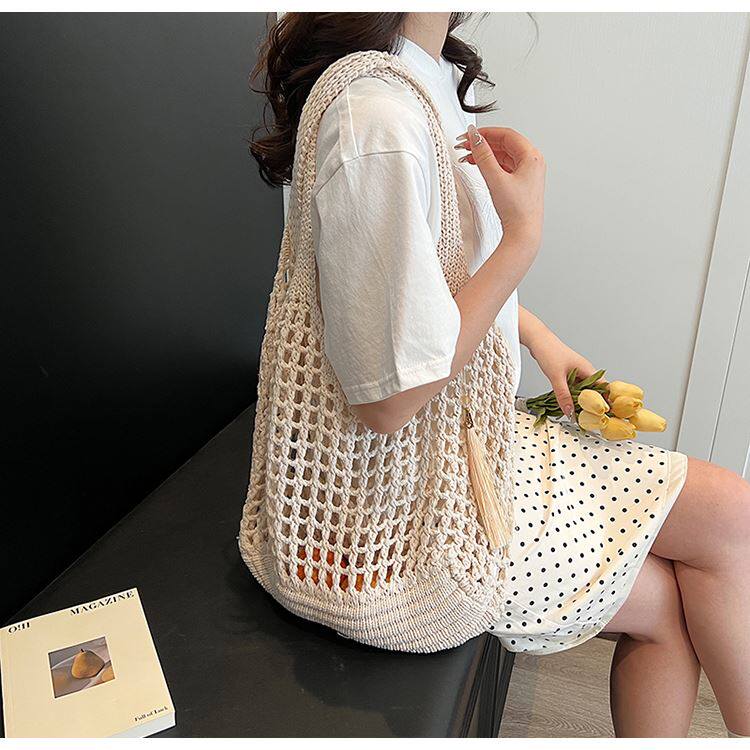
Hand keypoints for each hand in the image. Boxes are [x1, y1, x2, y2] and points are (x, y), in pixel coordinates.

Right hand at [455, 124, 544, 246]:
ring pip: (503, 155)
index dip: (486, 132)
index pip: (507, 135)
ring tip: (467, 156)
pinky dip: (490, 164)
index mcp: (532, 157)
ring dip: (485, 154)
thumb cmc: (516, 210)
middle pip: (505, 144)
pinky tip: (478, 166)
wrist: (523, 233)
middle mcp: (532, 162)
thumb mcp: (496, 178)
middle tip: (464, 145)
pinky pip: (504, 166)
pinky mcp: (521, 183)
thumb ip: (483, 155)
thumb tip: (475, 137)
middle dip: (483, 143)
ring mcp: (527, 173)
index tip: (469, 134)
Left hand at [527, 327, 598, 417]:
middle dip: (591, 404)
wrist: (537, 340)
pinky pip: (572, 386)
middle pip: (593, 390)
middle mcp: (584, 371)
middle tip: (589, 418)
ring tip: (577, 413)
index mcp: (587, 370)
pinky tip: (566, 402)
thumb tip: (570, 412)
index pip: (603, 387)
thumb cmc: (549, 352)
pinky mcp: (567, 372)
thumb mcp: (556, 377)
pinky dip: (570, 394)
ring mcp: (576, 371)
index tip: (604, 414)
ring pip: (581, 389)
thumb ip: (563, 396)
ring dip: (579, 400)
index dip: (605, 400)